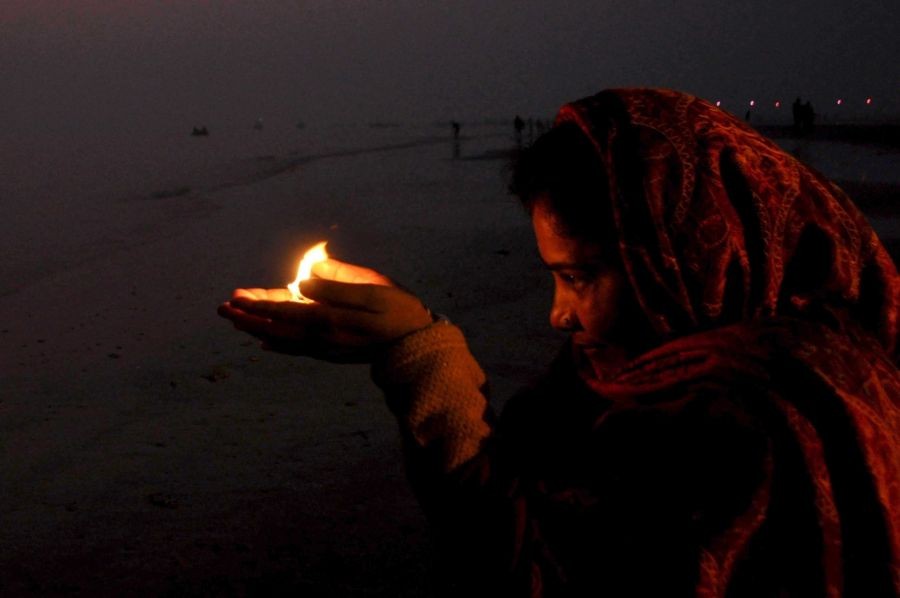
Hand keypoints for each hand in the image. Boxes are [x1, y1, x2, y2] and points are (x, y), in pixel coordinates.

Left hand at [217, 259, 433, 361]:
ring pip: (283, 338)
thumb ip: (338, 284)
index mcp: (329, 318)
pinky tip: (266, 342)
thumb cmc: (398, 310)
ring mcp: (326, 347)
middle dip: (249, 316)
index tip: (236, 296)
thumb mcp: (373, 289)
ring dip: (257, 328)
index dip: (259, 302)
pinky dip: (279, 345)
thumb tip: (303, 279)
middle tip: (222, 309)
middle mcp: (322, 337)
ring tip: (235, 321)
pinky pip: (298, 349)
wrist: (418, 345)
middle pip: (277, 325)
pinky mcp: (333, 353)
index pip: (285, 308)